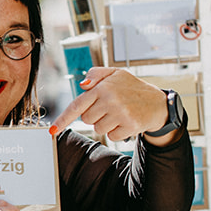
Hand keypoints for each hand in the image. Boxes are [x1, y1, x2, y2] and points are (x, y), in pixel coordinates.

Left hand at [49, 67, 175, 143]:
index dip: (63, 119)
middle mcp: (110, 100)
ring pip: (98, 129)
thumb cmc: (132, 88)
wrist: (157, 102)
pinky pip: (112, 136)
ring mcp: (120, 113)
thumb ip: (95, 74)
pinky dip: (118, 132)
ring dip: (107, 124)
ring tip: (120, 114)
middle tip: (110, 108)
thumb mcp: (115, 73)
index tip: (52, 131)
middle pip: (87, 120)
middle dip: (96, 116)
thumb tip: (83, 85)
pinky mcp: (130, 125)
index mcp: (102, 87)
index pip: (77, 105)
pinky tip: (127, 121)